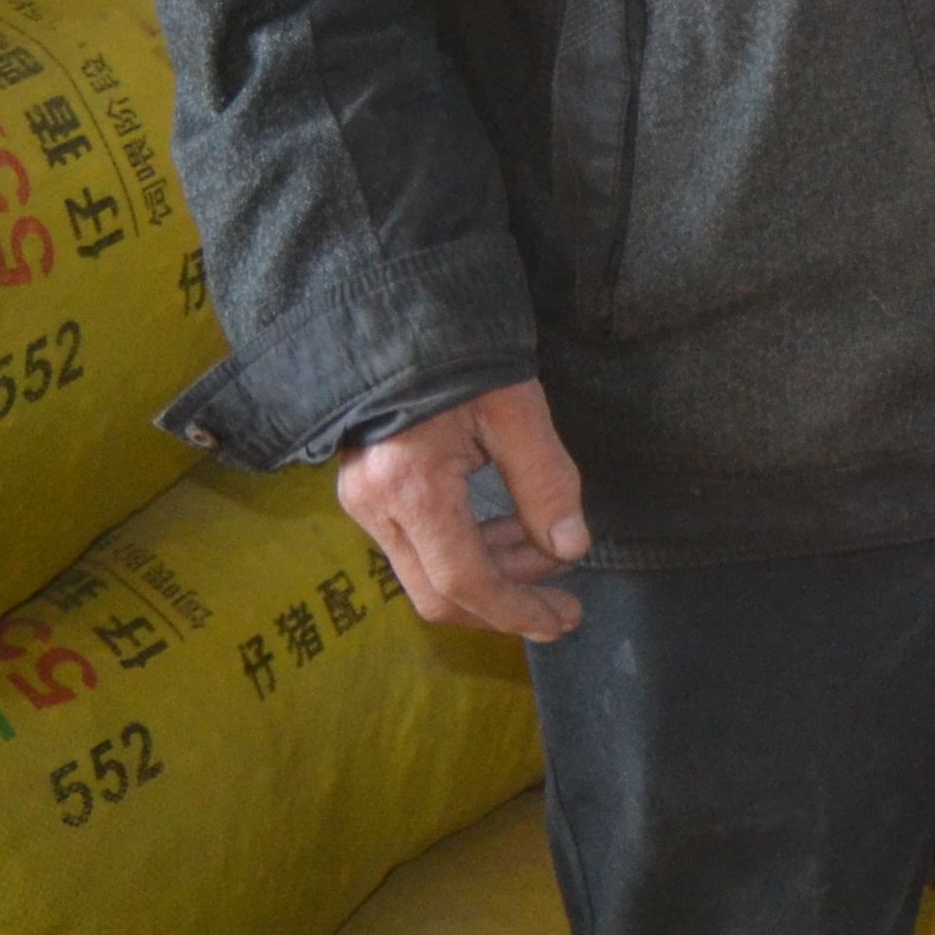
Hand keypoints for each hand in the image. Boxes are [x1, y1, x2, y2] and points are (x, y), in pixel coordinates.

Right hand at [337, 377, 591, 640]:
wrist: (398, 313)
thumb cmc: (461, 353)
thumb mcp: (517, 410)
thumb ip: (546, 482)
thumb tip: (571, 547)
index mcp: (410, 488)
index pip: (464, 581)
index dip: (517, 610)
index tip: (563, 620)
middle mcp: (374, 507)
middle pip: (439, 592)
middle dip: (506, 603)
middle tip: (564, 602)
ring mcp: (363, 502)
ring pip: (428, 573)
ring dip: (493, 574)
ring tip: (549, 548)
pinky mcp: (367, 492)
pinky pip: (419, 547)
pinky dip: (468, 550)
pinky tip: (510, 529)